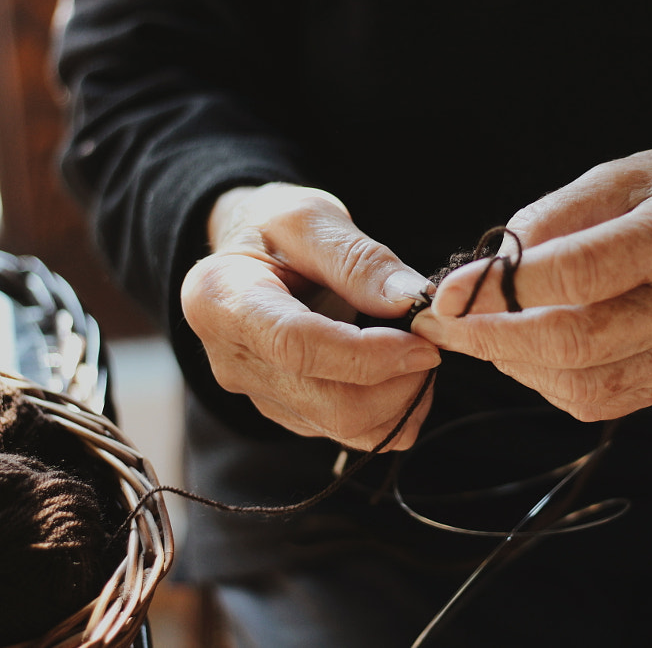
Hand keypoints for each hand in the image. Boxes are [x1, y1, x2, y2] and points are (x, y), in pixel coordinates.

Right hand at [181, 183, 438, 450]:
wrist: (249, 256)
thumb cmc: (274, 229)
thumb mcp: (311, 218)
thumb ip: (359, 259)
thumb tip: (412, 301)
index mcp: (222, 300)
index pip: (297, 346)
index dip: (369, 353)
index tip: (423, 342)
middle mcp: (233, 361)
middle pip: (330, 404)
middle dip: (399, 382)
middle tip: (430, 342)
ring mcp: (260, 396)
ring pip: (347, 427)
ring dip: (403, 399)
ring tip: (416, 349)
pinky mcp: (287, 414)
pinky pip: (351, 432)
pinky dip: (392, 409)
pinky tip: (398, 368)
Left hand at [412, 138, 651, 420]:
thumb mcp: (622, 173)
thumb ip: (553, 216)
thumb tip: (486, 268)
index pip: (580, 273)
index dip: (502, 288)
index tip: (445, 291)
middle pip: (574, 343)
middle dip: (488, 337)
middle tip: (439, 323)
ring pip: (577, 384)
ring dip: (509, 359)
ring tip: (480, 324)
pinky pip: (592, 399)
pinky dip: (540, 376)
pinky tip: (524, 343)